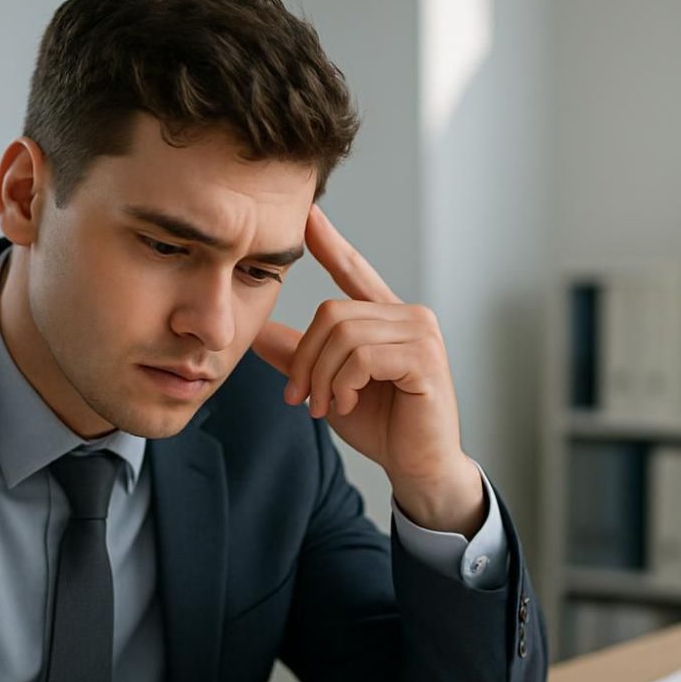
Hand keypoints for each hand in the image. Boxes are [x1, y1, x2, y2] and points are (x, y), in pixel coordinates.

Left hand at [250, 204, 482, 534]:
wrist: (415, 466)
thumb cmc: (380, 424)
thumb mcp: (327, 384)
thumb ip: (297, 354)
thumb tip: (255, 329)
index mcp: (385, 317)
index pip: (353, 270)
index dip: (330, 243)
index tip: (306, 216)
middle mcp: (408, 315)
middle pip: (331, 313)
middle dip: (305, 361)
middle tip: (300, 398)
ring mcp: (421, 332)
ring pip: (343, 335)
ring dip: (322, 378)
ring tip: (324, 405)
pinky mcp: (424, 357)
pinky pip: (362, 356)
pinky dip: (343, 384)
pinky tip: (346, 403)